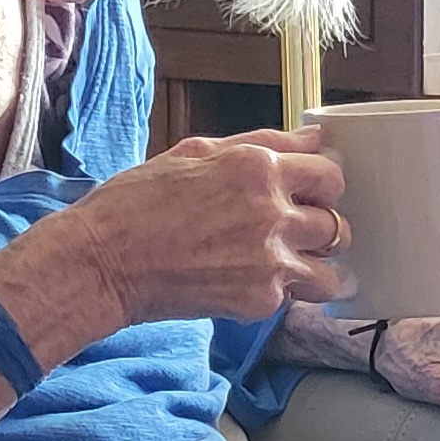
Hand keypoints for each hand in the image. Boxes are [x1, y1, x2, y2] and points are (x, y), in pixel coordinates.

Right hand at [52, 129, 349, 329]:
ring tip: (283, 265)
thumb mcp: (196, 151)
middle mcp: (272, 213)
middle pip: (336, 225)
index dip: (321, 186)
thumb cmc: (137, 202)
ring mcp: (269, 261)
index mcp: (257, 167)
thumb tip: (314, 139)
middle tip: (290, 232)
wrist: (103, 261)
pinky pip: (292, 299)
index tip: (307, 194)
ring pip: (330, 273)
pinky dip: (276, 293)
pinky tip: (244, 281)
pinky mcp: (260, 300)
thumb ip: (264, 143)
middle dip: (318, 228)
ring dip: (313, 269)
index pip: (330, 176)